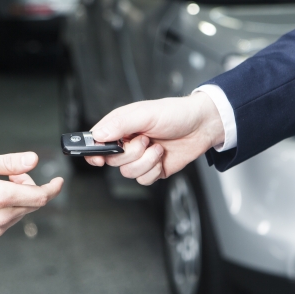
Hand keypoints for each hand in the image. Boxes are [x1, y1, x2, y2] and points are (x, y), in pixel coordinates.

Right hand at [0, 151, 63, 241]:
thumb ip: (8, 163)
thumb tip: (33, 160)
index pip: (39, 196)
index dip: (52, 188)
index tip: (59, 181)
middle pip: (31, 204)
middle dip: (28, 186)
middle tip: (11, 174)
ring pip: (19, 213)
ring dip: (16, 198)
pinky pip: (6, 222)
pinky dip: (6, 209)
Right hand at [86, 93, 223, 184]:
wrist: (202, 127)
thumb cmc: (175, 114)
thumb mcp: (146, 113)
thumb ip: (120, 123)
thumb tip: (98, 134)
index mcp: (120, 126)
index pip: (95, 141)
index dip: (92, 151)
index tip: (98, 157)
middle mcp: (126, 143)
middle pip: (111, 161)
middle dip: (131, 153)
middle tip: (145, 140)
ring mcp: (139, 158)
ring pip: (127, 172)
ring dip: (146, 161)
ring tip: (157, 147)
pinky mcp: (151, 170)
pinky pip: (143, 180)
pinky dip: (153, 170)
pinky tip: (161, 158)